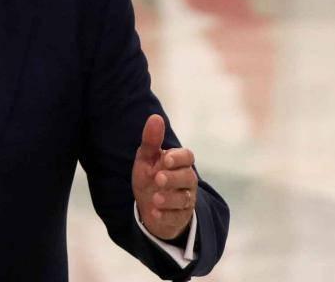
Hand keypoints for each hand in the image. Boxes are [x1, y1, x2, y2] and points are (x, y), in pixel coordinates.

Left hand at [132, 114, 197, 240]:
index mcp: (179, 163)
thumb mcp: (146, 159)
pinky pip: (176, 217)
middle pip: (188, 178)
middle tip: (158, 178)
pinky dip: (165, 216)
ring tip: (155, 199)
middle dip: (174, 178)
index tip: (166, 159)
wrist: (150, 206)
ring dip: (169, 199)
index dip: (179, 158)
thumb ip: (151, 141)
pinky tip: (155, 214)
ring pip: (184, 199)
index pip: (188, 157)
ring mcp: (185, 200)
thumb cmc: (150, 177)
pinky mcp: (179, 217)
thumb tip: (155, 117)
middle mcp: (186, 181)